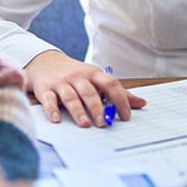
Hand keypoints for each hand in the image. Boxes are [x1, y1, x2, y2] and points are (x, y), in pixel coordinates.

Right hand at [25, 50, 146, 127]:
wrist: (45, 62)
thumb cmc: (76, 74)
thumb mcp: (96, 78)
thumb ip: (117, 92)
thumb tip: (141, 103)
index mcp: (93, 74)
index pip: (110, 84)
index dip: (120, 100)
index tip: (126, 116)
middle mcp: (78, 77)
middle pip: (89, 92)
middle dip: (97, 108)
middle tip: (103, 124)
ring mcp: (61, 83)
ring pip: (70, 97)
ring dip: (78, 111)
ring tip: (85, 124)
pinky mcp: (45, 89)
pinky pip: (49, 100)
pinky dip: (52, 110)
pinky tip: (57, 120)